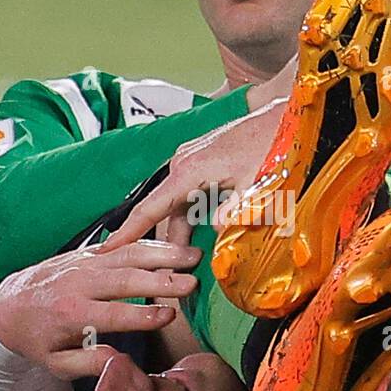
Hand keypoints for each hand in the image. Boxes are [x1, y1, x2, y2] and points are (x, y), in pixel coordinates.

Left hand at [0, 240, 200, 379]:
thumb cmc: (37, 338)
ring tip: (192, 256)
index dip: (141, 315)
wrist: (10, 305)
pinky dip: (150, 242)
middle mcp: (79, 284)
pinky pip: (122, 243)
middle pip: (125, 278)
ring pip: (127, 254)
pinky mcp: (89, 252)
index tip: (170, 315)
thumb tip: (120, 360)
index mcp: (71, 314)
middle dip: (161, 279)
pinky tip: (173, 244)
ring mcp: (85, 263)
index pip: (111, 314)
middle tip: (192, 282)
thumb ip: (88, 363)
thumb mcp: (55, 362)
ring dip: (162, 253)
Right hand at [103, 101, 286, 249]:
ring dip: (175, 233)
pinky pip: (185, 195)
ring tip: (175, 263)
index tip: (107, 251)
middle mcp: (182, 164)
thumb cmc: (271, 146)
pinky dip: (186, 217)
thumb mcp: (255, 184)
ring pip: (175, 205)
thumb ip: (234, 209)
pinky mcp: (201, 162)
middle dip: (153, 242)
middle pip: (160, 211)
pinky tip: (192, 238)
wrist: (283, 117)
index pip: (149, 208)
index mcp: (188, 171)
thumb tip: (215, 229)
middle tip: (148, 273)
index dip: (128, 232)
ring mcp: (190, 161)